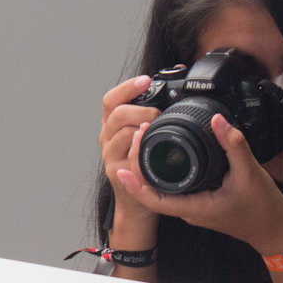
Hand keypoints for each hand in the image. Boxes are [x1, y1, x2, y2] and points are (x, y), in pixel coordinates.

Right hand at [99, 76, 160, 239]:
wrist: (138, 201)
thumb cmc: (145, 165)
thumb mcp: (144, 136)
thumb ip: (151, 114)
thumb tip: (175, 85)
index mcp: (113, 125)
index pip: (112, 99)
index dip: (127, 88)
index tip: (145, 80)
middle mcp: (108, 138)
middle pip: (116, 113)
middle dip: (140, 108)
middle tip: (158, 113)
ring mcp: (110, 156)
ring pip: (122, 132)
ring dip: (142, 127)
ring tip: (156, 128)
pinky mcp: (117, 172)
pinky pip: (128, 156)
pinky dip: (140, 148)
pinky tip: (149, 145)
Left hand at [115, 113, 282, 256]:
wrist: (274, 228)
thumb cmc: (263, 208)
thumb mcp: (250, 173)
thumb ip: (233, 145)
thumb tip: (217, 120)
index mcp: (195, 208)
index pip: (155, 201)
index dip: (136, 185)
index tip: (123, 167)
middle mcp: (189, 210)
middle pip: (154, 191)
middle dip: (140, 167)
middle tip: (139, 137)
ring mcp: (193, 207)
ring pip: (163, 190)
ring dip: (151, 168)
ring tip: (147, 139)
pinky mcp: (199, 201)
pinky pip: (175, 188)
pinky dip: (166, 171)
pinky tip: (166, 153)